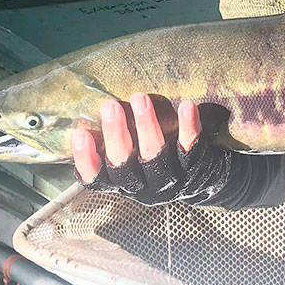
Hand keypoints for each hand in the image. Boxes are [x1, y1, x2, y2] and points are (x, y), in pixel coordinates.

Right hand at [73, 94, 235, 204]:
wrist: (204, 181)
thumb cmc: (156, 161)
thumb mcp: (131, 158)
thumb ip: (114, 143)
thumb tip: (88, 109)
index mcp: (121, 184)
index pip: (96, 179)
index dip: (87, 160)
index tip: (80, 134)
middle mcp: (143, 186)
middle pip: (124, 165)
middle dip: (116, 134)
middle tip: (110, 106)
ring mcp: (169, 180)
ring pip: (155, 156)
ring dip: (147, 125)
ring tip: (140, 98)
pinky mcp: (195, 169)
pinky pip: (191, 149)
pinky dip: (188, 127)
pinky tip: (187, 106)